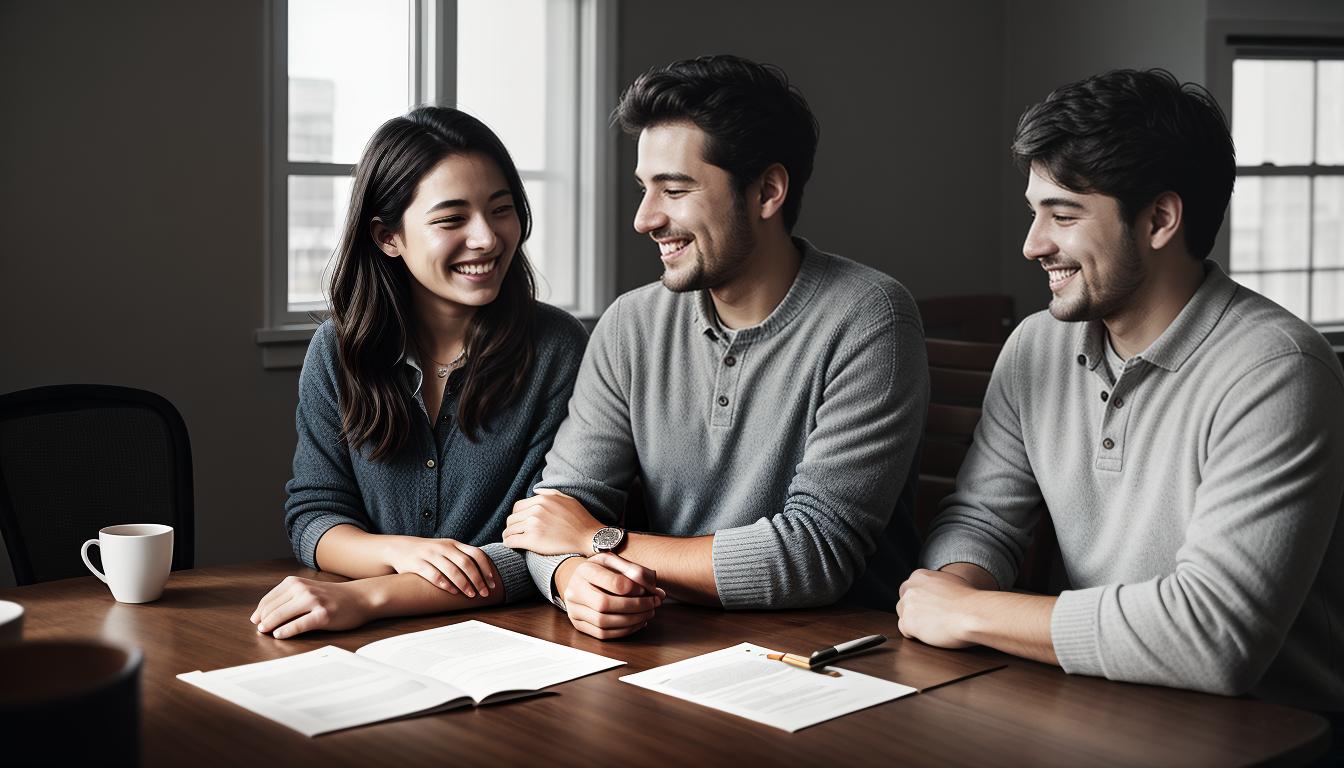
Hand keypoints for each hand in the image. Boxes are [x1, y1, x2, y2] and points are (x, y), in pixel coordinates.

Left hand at [250, 576, 373, 639]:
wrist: (360, 598)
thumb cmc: (332, 597)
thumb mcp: (307, 589)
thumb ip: (287, 598)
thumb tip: (261, 616)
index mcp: (295, 582)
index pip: (268, 600)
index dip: (259, 613)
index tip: (256, 621)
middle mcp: (303, 589)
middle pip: (271, 609)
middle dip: (262, 621)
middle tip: (260, 631)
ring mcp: (313, 602)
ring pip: (281, 616)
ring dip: (269, 626)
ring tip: (266, 633)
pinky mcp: (323, 616)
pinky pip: (298, 625)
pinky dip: (285, 632)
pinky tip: (279, 635)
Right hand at [381, 536, 494, 597]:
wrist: (400, 548)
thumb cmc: (429, 553)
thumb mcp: (447, 550)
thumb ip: (463, 557)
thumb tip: (485, 573)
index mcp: (454, 544)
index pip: (476, 554)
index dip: (486, 568)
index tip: (492, 582)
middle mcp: (444, 547)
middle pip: (466, 563)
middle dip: (478, 579)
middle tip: (484, 593)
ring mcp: (430, 554)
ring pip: (451, 569)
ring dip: (464, 583)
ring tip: (471, 595)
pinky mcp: (417, 563)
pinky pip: (433, 574)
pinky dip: (445, 584)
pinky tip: (453, 592)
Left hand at [503, 488, 603, 554]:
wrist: (589, 537)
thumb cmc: (581, 520)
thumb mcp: (567, 499)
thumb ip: (550, 493)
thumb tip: (535, 491)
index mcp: (542, 500)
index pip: (517, 507)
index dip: (517, 516)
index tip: (519, 523)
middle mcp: (536, 510)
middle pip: (511, 518)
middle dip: (512, 526)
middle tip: (514, 533)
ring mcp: (533, 525)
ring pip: (509, 530)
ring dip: (508, 536)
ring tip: (511, 540)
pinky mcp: (533, 540)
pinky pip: (511, 541)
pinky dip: (509, 544)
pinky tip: (512, 546)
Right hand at [560, 553, 664, 639]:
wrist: (579, 580)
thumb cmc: (601, 570)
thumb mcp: (615, 561)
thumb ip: (633, 569)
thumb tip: (652, 585)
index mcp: (585, 570)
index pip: (613, 583)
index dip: (634, 588)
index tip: (646, 589)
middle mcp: (574, 590)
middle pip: (605, 604)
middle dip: (636, 606)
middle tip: (654, 603)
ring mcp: (574, 610)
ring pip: (603, 622)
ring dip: (632, 620)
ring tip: (648, 613)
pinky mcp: (578, 624)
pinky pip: (602, 634)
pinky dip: (624, 631)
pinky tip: (637, 622)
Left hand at [895, 568, 979, 648]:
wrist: (972, 614)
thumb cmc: (969, 601)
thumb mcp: (952, 582)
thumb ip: (937, 585)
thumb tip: (936, 592)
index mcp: (920, 576)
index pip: (909, 588)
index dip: (919, 599)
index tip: (928, 606)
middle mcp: (910, 588)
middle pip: (904, 601)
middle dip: (914, 610)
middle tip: (930, 618)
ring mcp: (907, 605)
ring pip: (903, 615)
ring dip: (914, 621)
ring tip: (933, 626)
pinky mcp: (908, 623)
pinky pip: (904, 630)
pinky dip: (914, 634)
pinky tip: (929, 633)